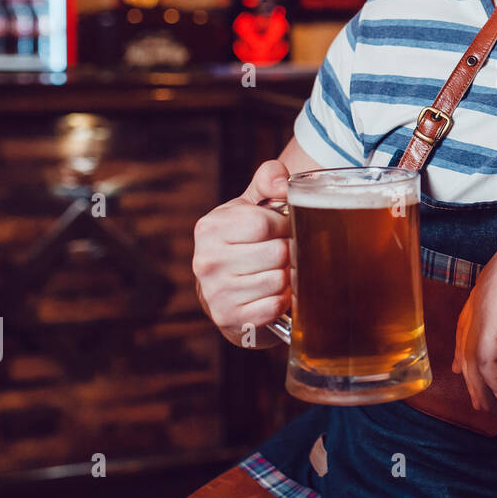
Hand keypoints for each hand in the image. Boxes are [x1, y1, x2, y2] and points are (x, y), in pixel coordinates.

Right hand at [192, 159, 292, 347]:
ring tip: (281, 271)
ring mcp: (215, 293)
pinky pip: (275, 306)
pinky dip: (284, 300)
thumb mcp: (253, 204)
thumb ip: (269, 179)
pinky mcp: (229, 318)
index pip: (264, 223)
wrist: (229, 289)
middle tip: (287, 252)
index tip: (285, 228)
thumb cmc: (246, 239)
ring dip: (289, 277)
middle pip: (277, 253)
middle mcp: (206, 261)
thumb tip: (283, 184)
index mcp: (210, 227)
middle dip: (290, 252)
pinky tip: (277, 293)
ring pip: (279, 281)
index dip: (285, 225)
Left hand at [452, 219, 496, 411]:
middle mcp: (477, 299)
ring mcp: (481, 312)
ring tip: (486, 405)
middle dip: (469, 373)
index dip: (463, 346)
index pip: (466, 323)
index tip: (461, 366)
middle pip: (464, 343)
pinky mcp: (491, 325)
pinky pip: (486, 361)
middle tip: (473, 396)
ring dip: (479, 385)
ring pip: (472, 357)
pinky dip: (492, 380)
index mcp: (485, 286)